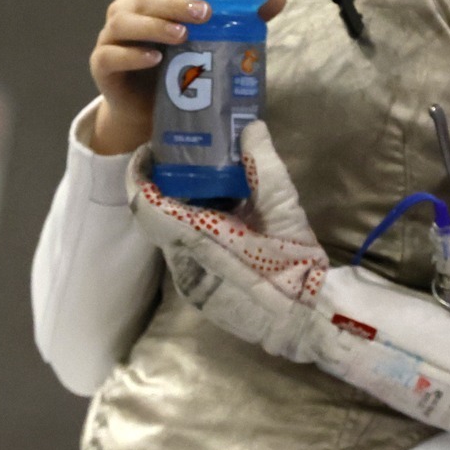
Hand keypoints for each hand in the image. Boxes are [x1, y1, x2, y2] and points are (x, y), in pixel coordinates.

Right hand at [88, 0, 285, 155]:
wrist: (146, 109)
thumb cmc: (175, 64)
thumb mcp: (205, 38)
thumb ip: (238, 17)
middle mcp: (125, 10)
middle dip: (172, 1)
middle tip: (204, 12)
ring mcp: (110, 37)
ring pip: (125, 22)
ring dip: (155, 26)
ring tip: (183, 36)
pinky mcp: (103, 65)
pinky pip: (112, 55)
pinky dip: (134, 55)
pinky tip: (155, 59)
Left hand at [128, 121, 449, 432]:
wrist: (311, 322)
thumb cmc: (297, 267)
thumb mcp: (285, 210)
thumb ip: (264, 166)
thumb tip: (251, 127)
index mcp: (196, 241)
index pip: (144, 203)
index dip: (138, 174)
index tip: (149, 152)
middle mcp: (183, 266)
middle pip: (154, 220)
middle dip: (162, 189)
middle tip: (180, 163)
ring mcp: (189, 286)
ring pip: (168, 240)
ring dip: (177, 213)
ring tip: (202, 187)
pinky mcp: (200, 298)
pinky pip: (183, 258)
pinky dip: (190, 235)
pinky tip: (218, 223)